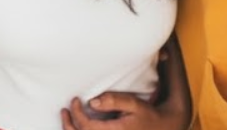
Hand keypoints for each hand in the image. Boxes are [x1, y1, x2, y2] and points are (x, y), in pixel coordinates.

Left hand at [61, 38, 189, 129]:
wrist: (162, 128)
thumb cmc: (147, 115)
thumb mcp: (134, 104)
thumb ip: (114, 101)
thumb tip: (92, 102)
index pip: (87, 126)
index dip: (76, 113)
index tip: (75, 99)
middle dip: (68, 124)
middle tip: (64, 110)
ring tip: (66, 118)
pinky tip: (77, 127)